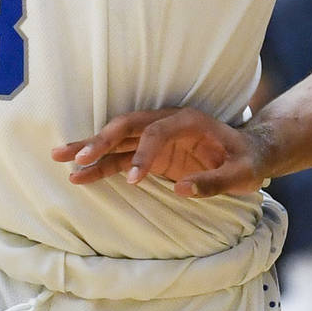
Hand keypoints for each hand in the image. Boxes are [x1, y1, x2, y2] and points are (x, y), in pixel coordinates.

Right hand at [52, 107, 263, 196]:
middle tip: (76, 157)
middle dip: (101, 140)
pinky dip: (100, 166)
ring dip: (90, 149)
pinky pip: (120, 157)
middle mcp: (167, 122)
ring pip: (117, 139)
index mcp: (190, 121)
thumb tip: (183, 189)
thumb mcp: (242, 173)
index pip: (158, 131)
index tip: (133, 180)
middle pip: (128, 126)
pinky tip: (79, 175)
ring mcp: (156, 137)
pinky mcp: (151, 153)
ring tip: (60, 158)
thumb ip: (215, 181)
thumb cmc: (248, 161)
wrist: (251, 153)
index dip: (143, 153)